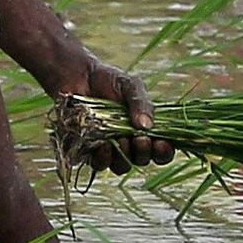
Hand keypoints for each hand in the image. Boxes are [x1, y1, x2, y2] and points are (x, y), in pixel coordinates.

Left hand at [52, 55, 164, 170]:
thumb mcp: (131, 86)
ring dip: (125, 157)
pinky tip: (104, 144)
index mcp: (144, 129)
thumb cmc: (108, 81)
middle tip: (141, 139)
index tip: (162, 143)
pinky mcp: (88, 151)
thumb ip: (142, 104)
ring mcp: (109, 148)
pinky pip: (99, 164)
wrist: (78, 77)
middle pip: (142, 160)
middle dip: (144, 152)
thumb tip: (146, 126)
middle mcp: (128, 143)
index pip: (160, 150)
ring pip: (121, 166)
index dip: (164, 152)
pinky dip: (104, 157)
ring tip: (122, 139)